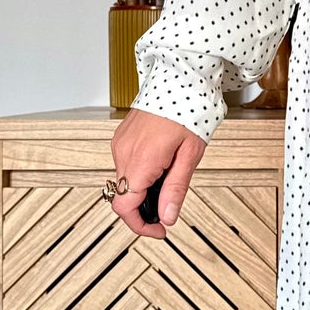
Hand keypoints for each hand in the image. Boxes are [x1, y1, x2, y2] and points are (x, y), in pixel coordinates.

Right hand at [109, 108, 206, 237]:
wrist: (179, 80)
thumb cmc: (188, 111)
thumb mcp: (190, 156)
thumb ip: (176, 189)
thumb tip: (167, 216)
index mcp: (140, 161)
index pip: (125, 207)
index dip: (140, 226)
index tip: (157, 230)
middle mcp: (123, 152)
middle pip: (124, 196)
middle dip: (144, 208)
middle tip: (167, 208)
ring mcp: (120, 144)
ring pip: (124, 181)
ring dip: (142, 189)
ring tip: (168, 178)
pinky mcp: (121, 137)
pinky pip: (125, 165)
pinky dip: (139, 173)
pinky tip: (159, 165)